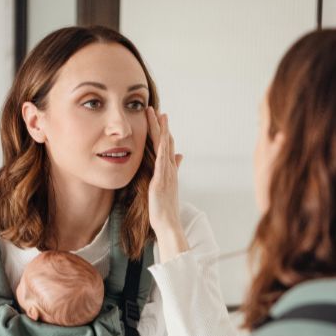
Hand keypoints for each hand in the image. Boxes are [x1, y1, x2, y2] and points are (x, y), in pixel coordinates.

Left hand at [146, 107, 188, 260]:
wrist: (168, 225)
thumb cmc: (165, 211)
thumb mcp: (167, 190)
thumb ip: (172, 175)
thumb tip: (178, 160)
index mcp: (169, 173)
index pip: (166, 149)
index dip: (163, 134)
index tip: (160, 119)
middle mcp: (170, 171)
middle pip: (166, 144)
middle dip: (161, 127)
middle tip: (156, 110)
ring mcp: (167, 175)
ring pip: (164, 148)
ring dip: (161, 131)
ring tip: (157, 114)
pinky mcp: (162, 181)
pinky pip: (163, 161)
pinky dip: (162, 148)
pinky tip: (161, 137)